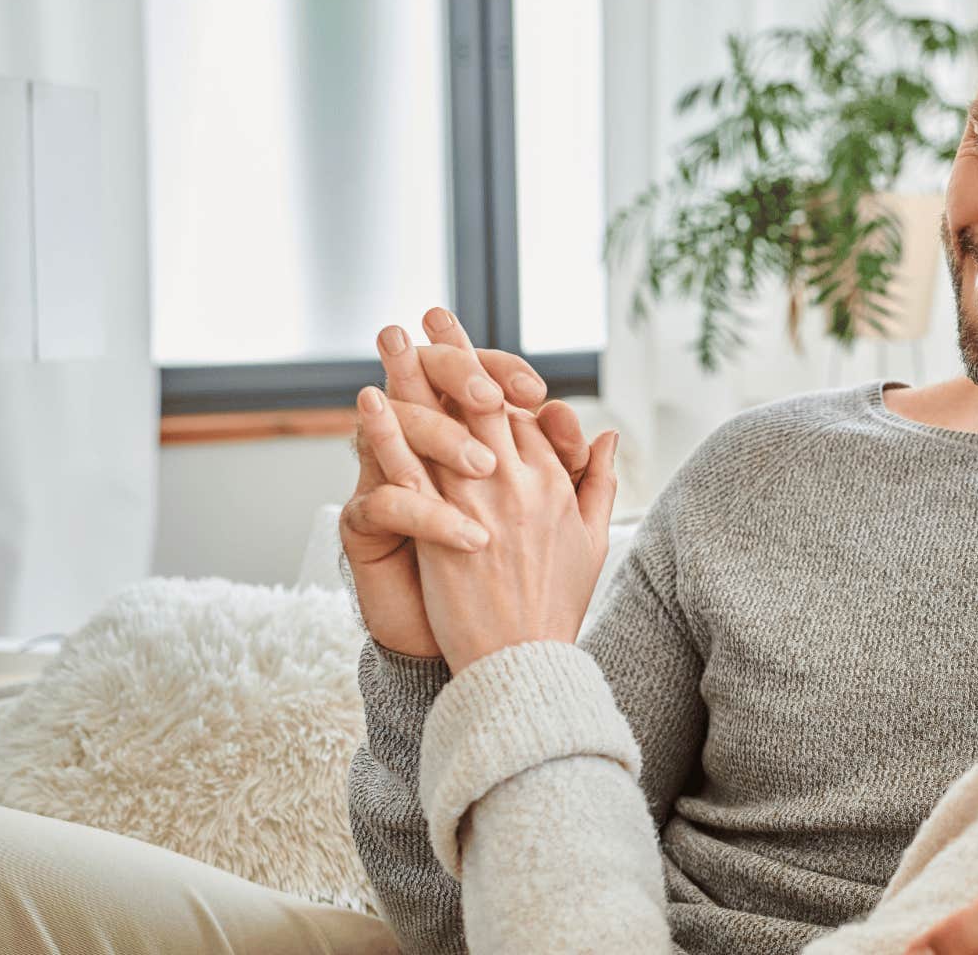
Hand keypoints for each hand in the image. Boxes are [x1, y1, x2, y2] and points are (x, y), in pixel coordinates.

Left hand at [393, 314, 619, 674]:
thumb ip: (600, 482)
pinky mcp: (442, 530)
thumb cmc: (557, 607)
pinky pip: (410, 470)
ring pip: (442, 424)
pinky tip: (369, 400)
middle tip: (433, 314)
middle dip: (457, 353)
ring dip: (414, 375)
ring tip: (394, 335)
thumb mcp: (595, 539)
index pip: (521, 415)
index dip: (493, 374)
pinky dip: (389, 432)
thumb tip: (608, 435)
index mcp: (555, 483)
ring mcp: (479, 504)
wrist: (523, 663)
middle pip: (482, 402)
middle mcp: (518, 484)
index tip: (471, 348)